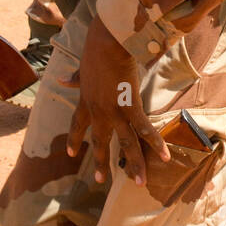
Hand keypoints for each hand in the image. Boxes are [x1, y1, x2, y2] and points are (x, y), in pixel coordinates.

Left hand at [63, 13, 169, 186]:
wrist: (106, 43)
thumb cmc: (95, 50)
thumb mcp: (82, 67)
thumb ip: (74, 78)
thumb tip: (59, 80)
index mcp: (85, 101)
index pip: (77, 124)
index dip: (75, 139)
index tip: (71, 153)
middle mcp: (98, 111)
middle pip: (100, 141)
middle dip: (101, 162)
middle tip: (101, 180)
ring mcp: (114, 111)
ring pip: (125, 144)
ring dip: (133, 164)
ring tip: (139, 182)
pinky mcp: (130, 106)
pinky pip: (145, 130)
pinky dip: (156, 144)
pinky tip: (165, 157)